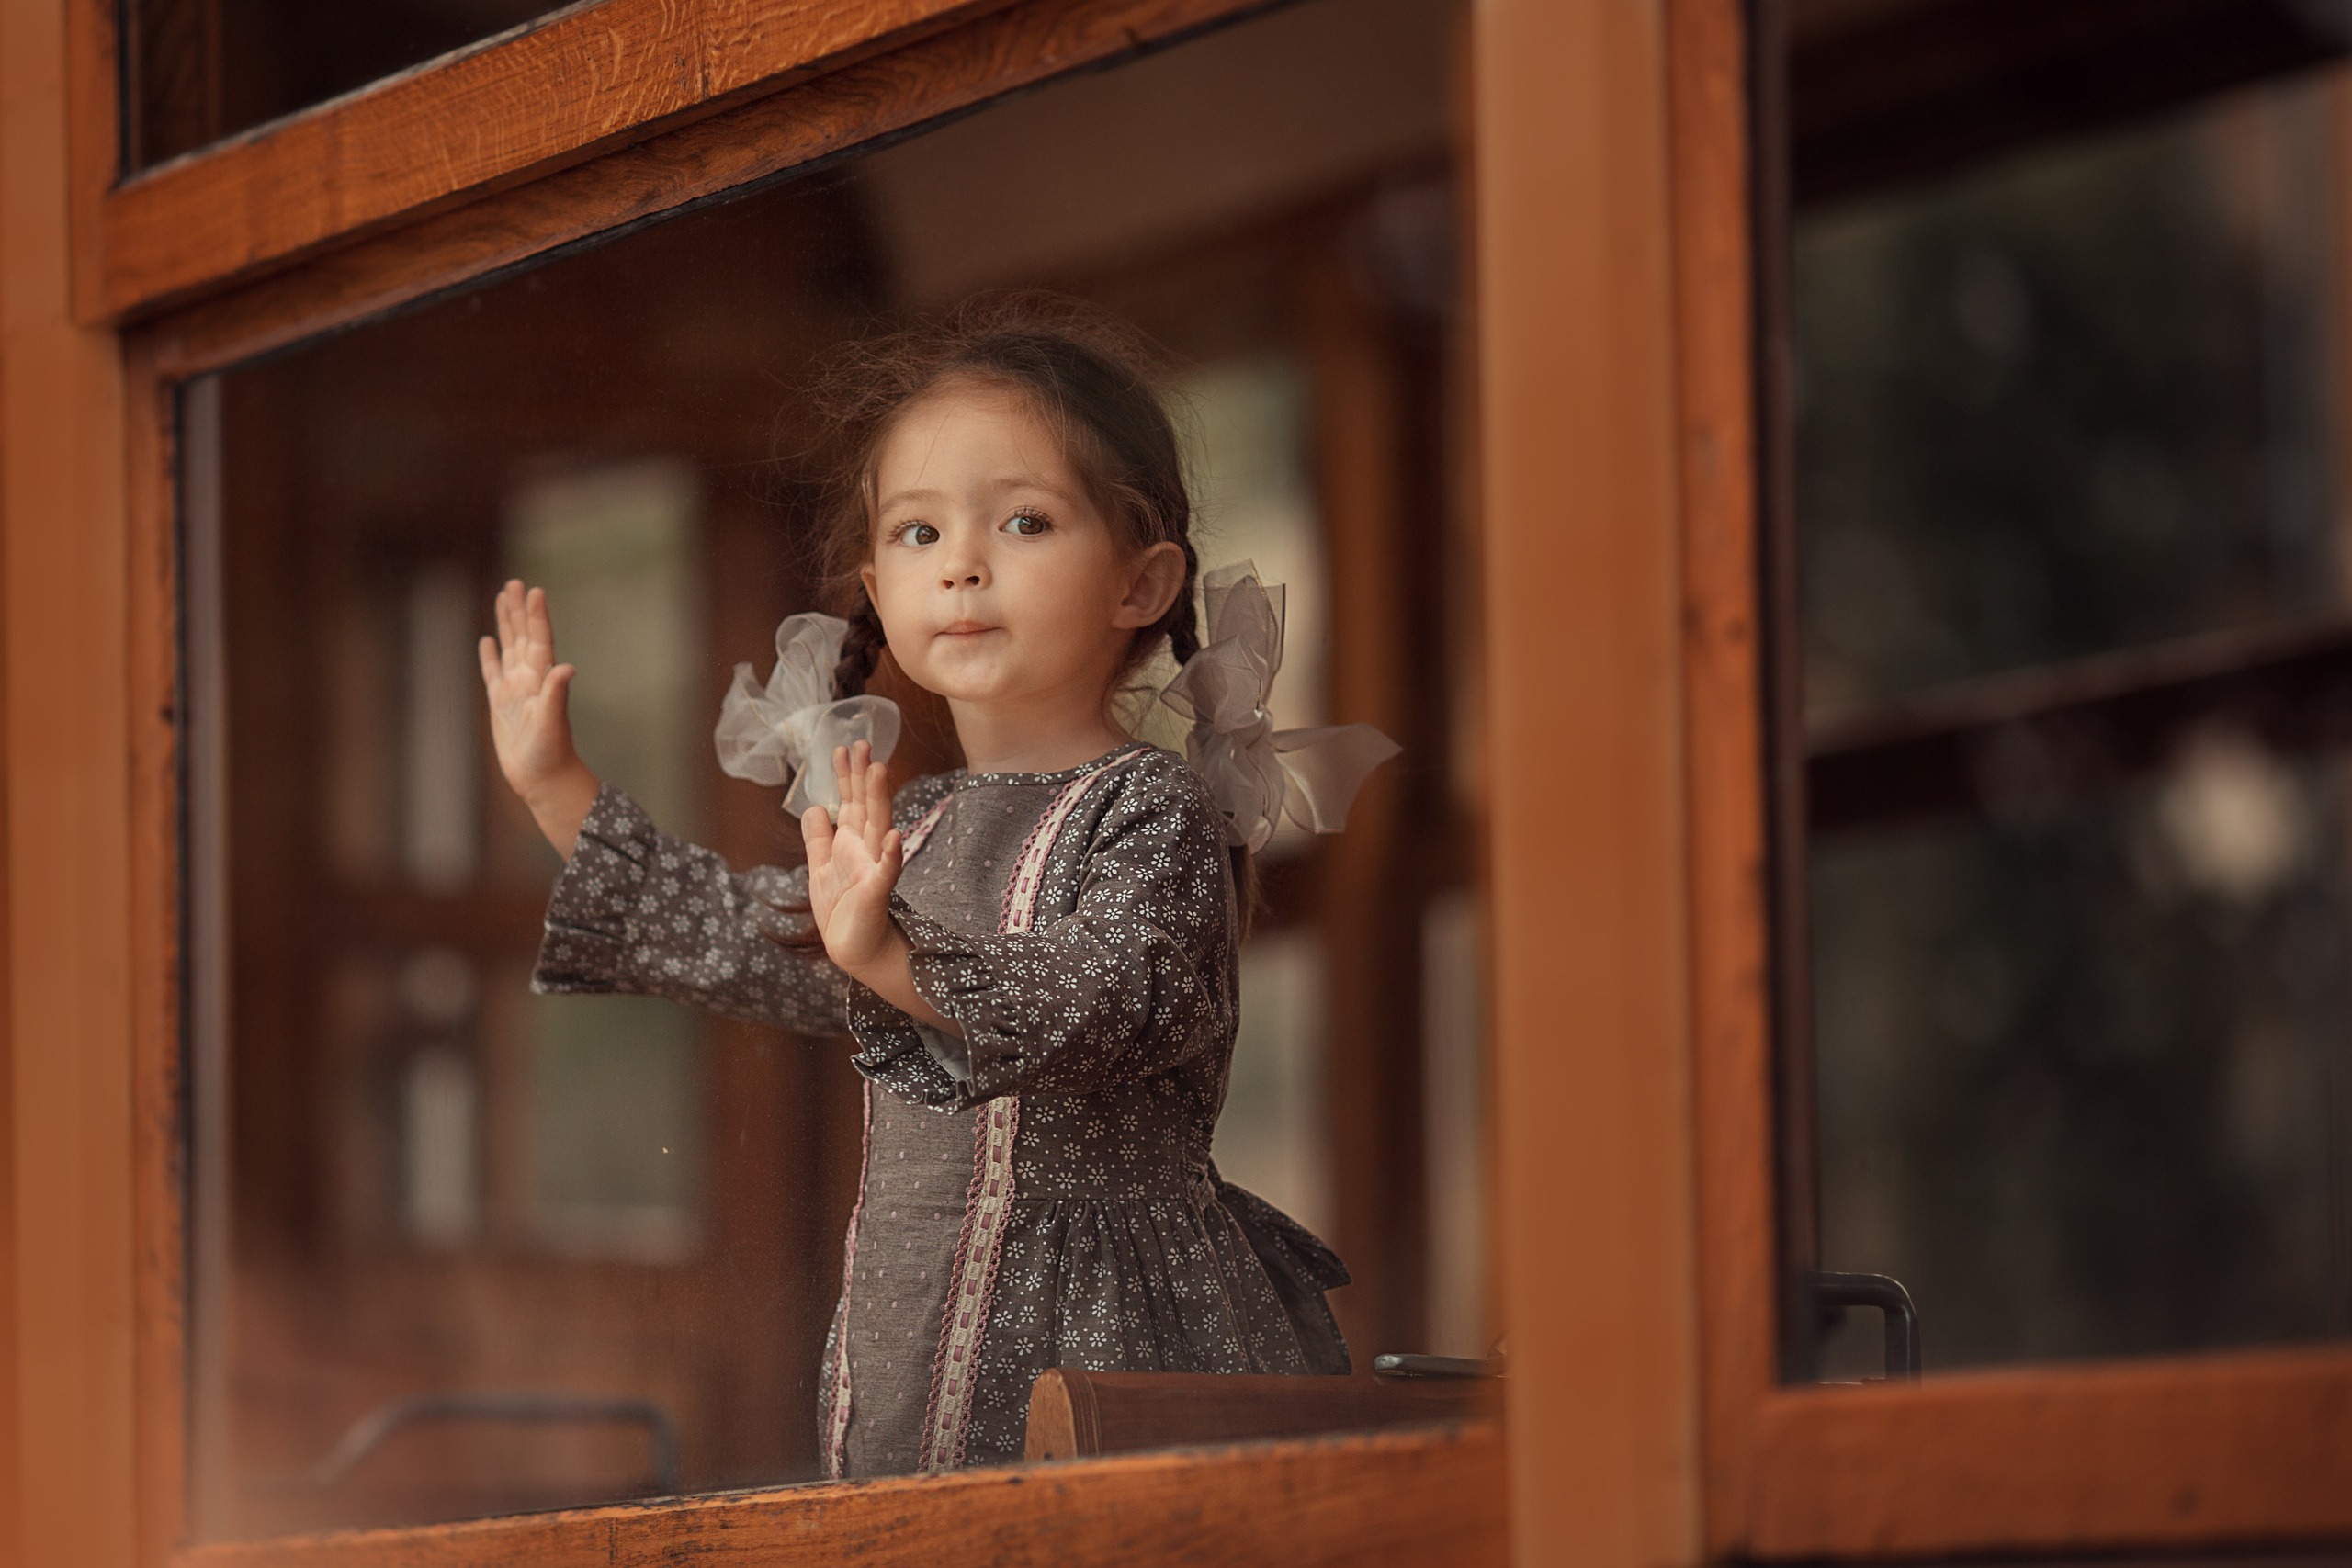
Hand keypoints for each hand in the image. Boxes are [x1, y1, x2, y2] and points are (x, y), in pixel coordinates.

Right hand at [478, 579, 599, 856]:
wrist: (543, 779)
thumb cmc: (550, 753)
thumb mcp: (552, 722)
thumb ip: (556, 693)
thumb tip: (567, 668)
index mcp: (541, 679)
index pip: (539, 639)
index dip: (536, 615)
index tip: (534, 590)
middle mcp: (529, 679)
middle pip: (522, 636)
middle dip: (518, 610)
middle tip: (515, 582)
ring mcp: (514, 690)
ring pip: (508, 647)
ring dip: (506, 623)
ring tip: (503, 598)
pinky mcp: (501, 704)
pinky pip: (492, 673)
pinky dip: (490, 656)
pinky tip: (487, 640)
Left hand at [801, 740, 905, 976]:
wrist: (853, 948)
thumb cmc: (841, 912)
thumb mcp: (821, 869)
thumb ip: (818, 840)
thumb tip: (813, 808)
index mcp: (851, 844)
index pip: (851, 802)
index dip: (846, 776)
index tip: (843, 748)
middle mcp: (866, 850)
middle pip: (866, 806)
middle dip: (862, 776)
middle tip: (862, 743)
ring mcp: (875, 868)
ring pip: (878, 827)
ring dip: (878, 799)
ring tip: (878, 771)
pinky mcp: (877, 891)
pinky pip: (886, 871)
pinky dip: (891, 854)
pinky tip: (894, 836)